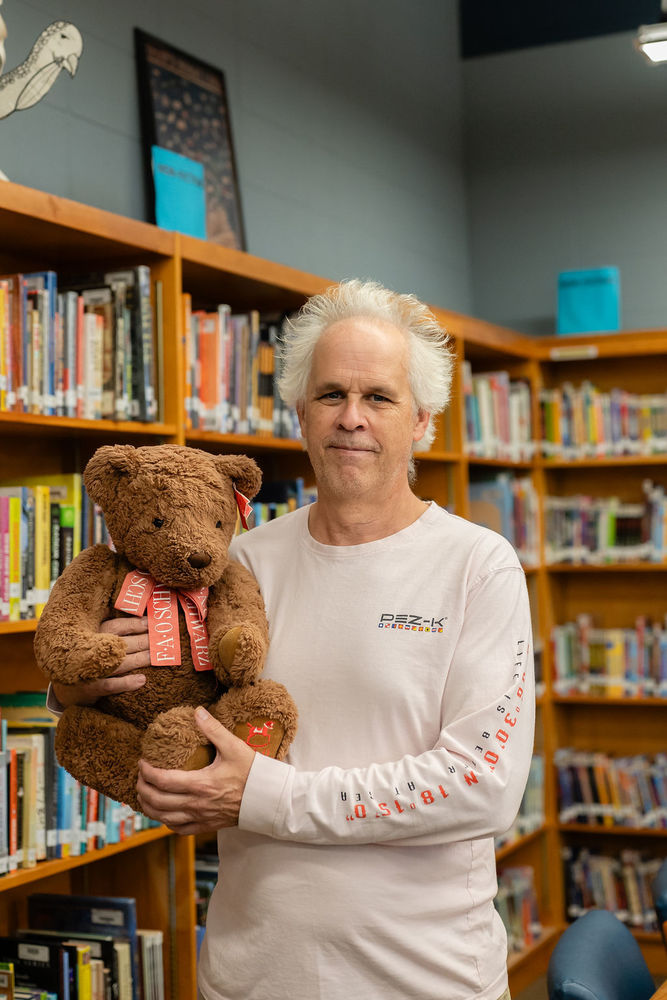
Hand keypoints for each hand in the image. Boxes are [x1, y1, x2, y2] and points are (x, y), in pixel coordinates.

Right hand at [51, 617, 149, 707]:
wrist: (64, 686)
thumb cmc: (88, 658)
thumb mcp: (95, 639)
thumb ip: (114, 631)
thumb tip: (144, 621)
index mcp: (92, 634)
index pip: (117, 626)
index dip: (136, 624)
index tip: (151, 623)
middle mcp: (90, 649)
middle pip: (122, 643)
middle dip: (143, 641)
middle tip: (160, 641)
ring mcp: (90, 669)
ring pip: (119, 663)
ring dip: (140, 659)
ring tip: (155, 657)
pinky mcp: (90, 687)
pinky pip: (111, 685)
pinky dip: (126, 683)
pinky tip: (142, 680)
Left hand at [136, 707, 254, 834]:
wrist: (268, 799)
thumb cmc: (252, 773)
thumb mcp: (233, 747)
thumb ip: (213, 729)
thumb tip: (197, 711)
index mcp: (200, 784)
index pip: (162, 780)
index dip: (146, 772)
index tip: (141, 763)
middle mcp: (196, 804)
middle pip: (157, 801)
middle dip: (142, 789)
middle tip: (140, 777)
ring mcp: (200, 818)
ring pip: (164, 818)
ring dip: (149, 807)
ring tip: (144, 795)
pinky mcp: (206, 826)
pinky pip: (178, 829)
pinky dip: (166, 821)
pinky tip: (164, 813)